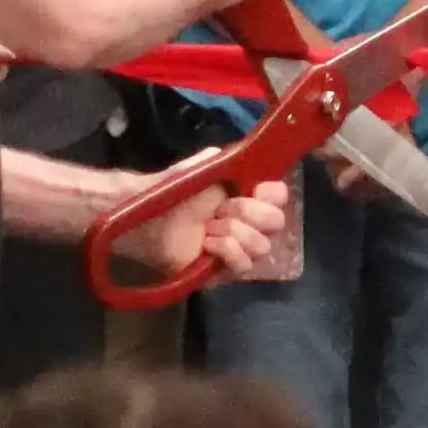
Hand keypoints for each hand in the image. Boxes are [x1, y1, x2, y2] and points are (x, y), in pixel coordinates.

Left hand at [104, 173, 292, 288]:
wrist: (148, 218)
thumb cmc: (172, 192)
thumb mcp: (202, 166)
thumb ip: (228, 159)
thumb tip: (252, 156)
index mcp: (246, 197)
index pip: (280, 197)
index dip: (272, 194)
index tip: (257, 189)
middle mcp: (247, 223)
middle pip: (277, 223)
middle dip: (251, 212)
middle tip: (223, 209)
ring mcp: (237, 248)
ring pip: (262, 246)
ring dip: (236, 233)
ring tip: (209, 228)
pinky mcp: (224, 271)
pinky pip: (243, 265)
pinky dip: (227, 250)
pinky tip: (207, 244)